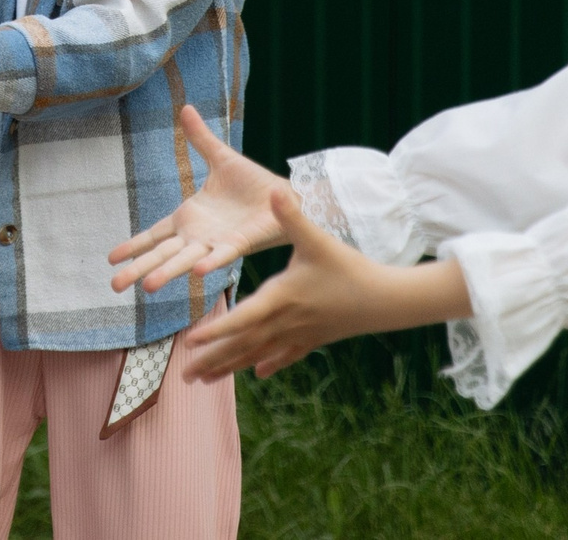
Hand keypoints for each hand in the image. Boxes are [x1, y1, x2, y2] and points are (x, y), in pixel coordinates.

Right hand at [109, 104, 287, 292]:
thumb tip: (185, 108)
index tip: (111, 259)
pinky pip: (223, 254)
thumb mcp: (220, 157)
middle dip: (138, 269)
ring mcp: (217, 241)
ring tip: (147, 287)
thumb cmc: (254, 183)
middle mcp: (198, 235)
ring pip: (186, 260)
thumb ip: (200, 138)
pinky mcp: (240, 243)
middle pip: (162, 254)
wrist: (286, 195)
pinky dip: (211, 261)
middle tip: (114, 286)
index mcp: (189, 218)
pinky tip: (198, 272)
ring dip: (167, 272)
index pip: (155, 236)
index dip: (134, 247)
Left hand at [180, 187, 471, 381]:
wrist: (385, 300)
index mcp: (282, 296)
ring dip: (229, 367)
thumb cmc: (349, 267)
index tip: (191, 341)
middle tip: (183, 374)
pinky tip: (258, 374)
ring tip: (201, 380)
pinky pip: (285, 355)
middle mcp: (285, 321)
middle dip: (212, 359)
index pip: (243, 317)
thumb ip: (291, 215)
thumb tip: (275, 188)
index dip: (217, 330)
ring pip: (257, 355)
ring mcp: (298, 334)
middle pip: (243, 344)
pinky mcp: (312, 339)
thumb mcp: (317, 239)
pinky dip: (268, 364)